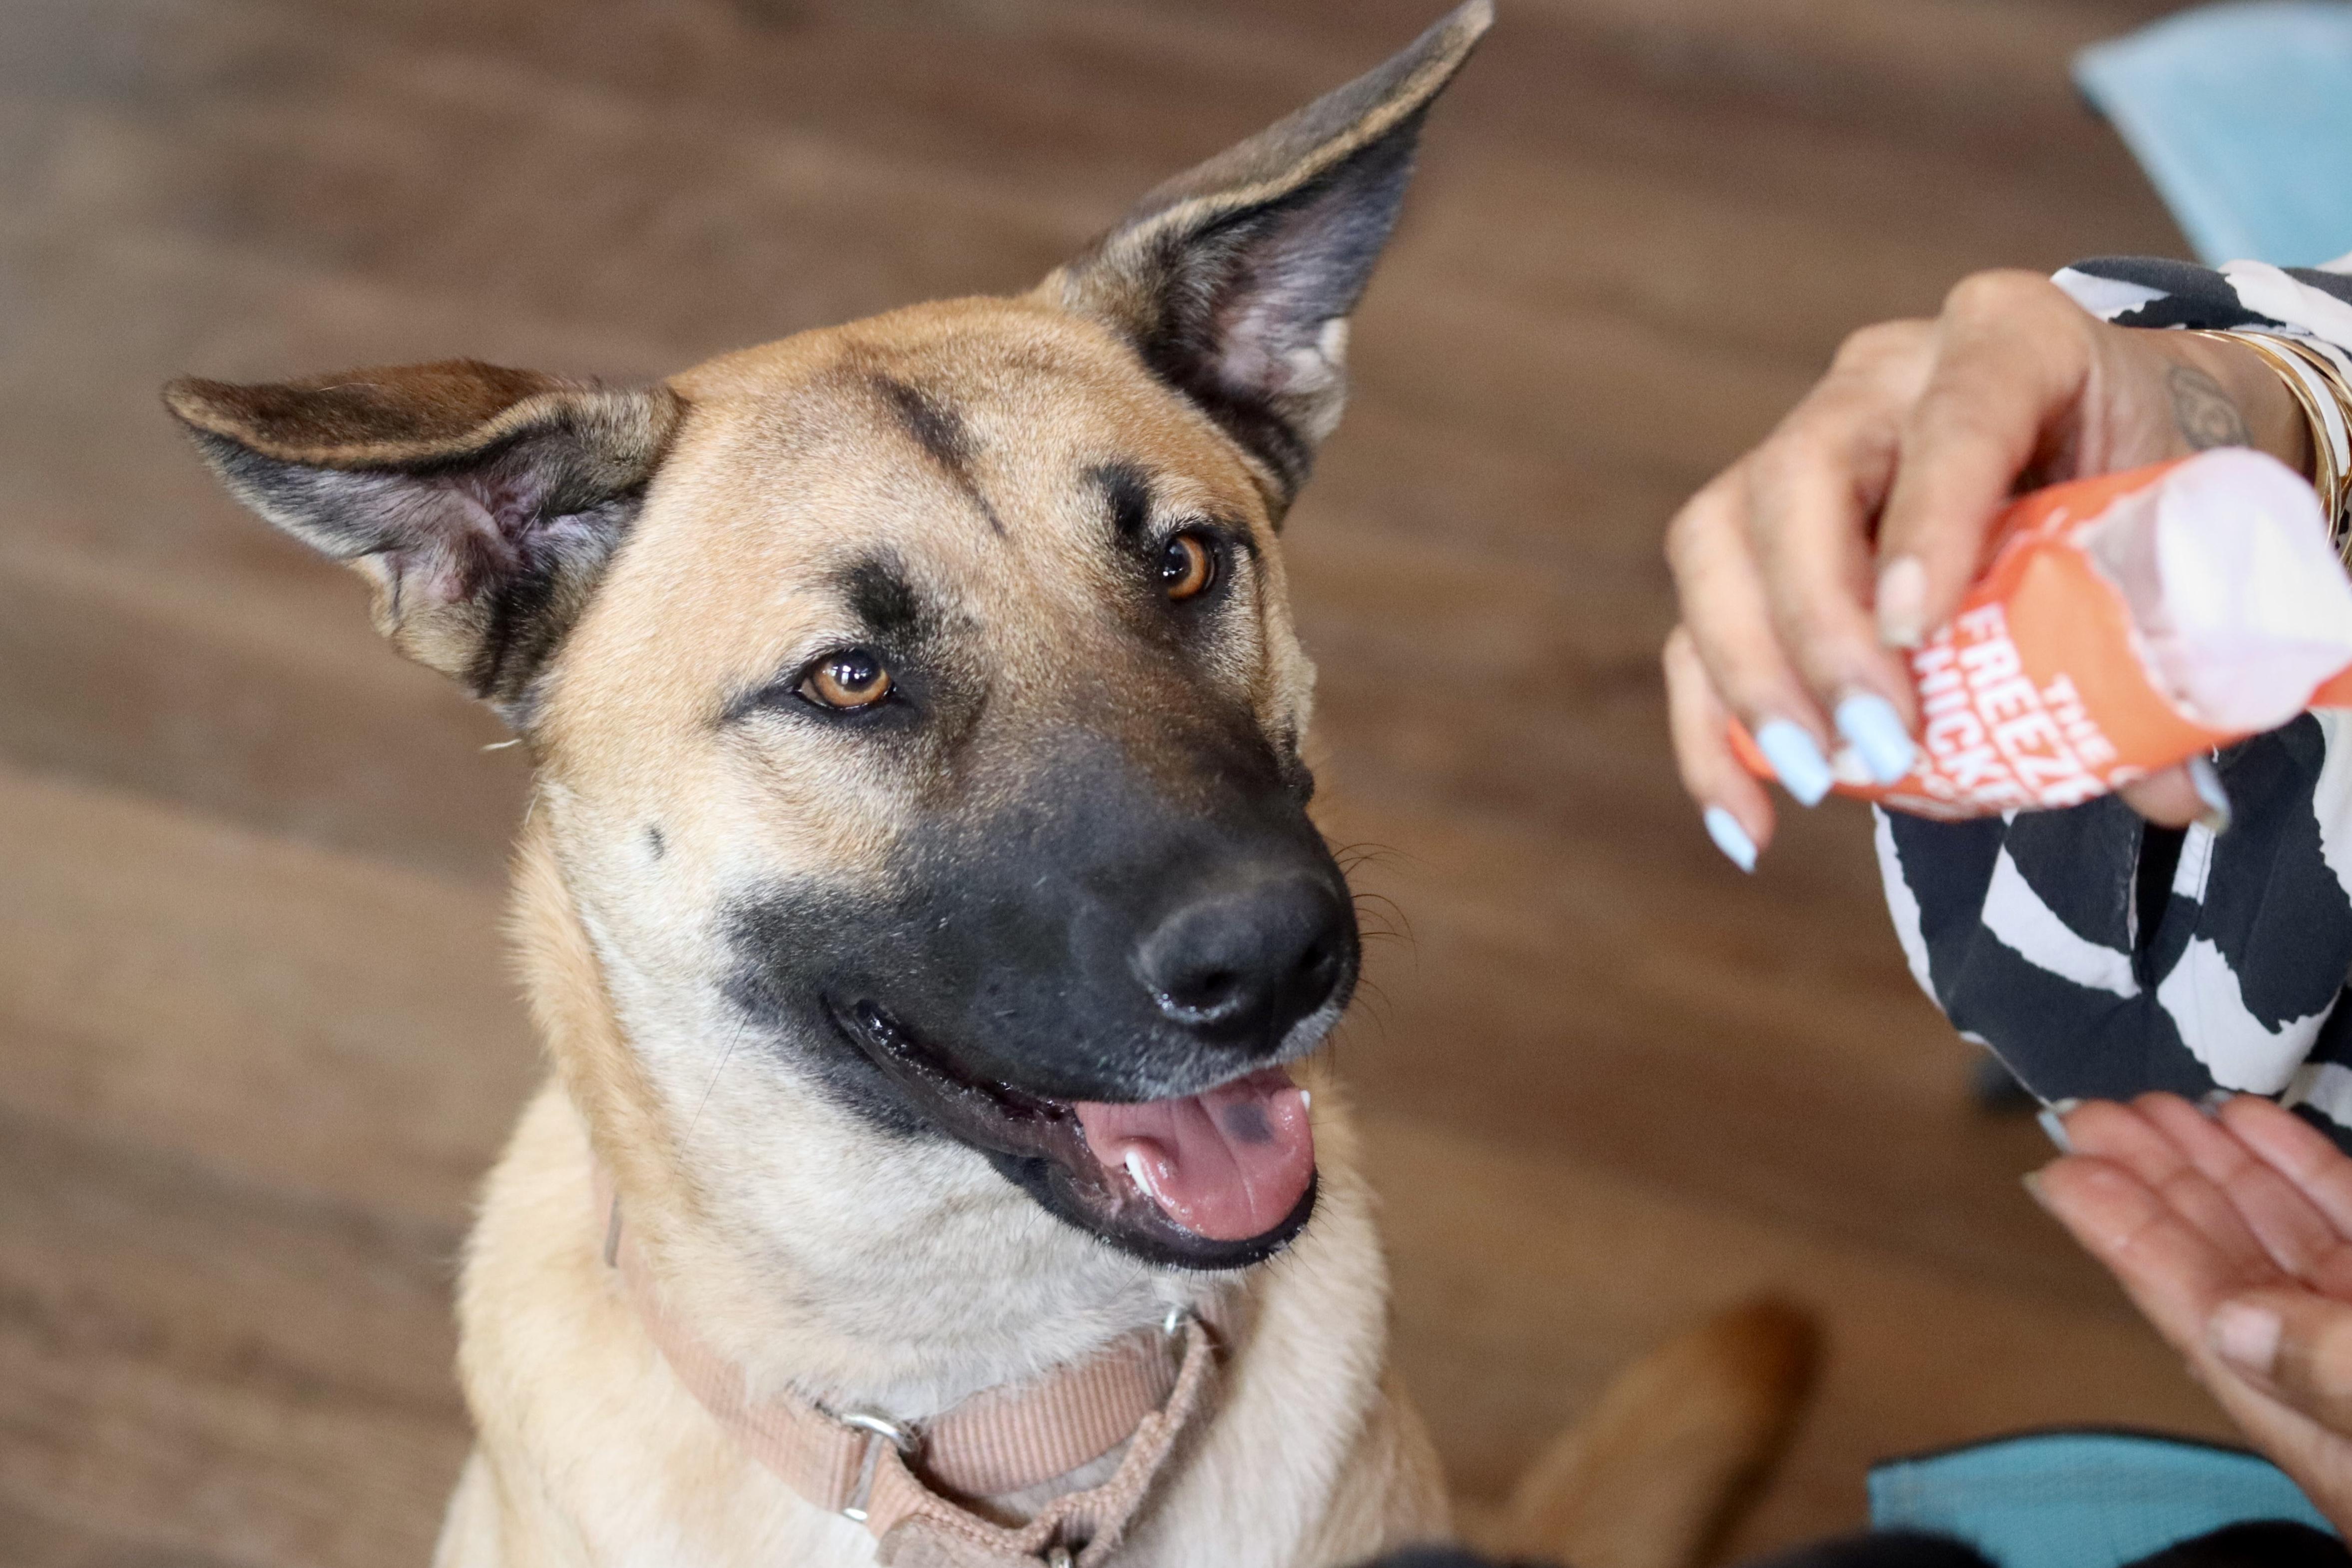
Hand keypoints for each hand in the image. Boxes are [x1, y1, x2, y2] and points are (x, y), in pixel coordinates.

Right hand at [1663, 271, 2313, 869]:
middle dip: (1818, 627)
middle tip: (1876, 746)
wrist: (2114, 433)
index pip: (1955, 416)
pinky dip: (1712, 730)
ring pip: (1716, 545)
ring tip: (1814, 782)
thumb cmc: (2150, 471)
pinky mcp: (1755, 533)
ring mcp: (1799, 447)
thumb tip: (2182, 795)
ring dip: (1749, 678)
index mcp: (2008, 338)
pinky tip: (1746, 821)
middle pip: (1795, 480)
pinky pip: (1699, 622)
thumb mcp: (2180, 523)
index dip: (1927, 521)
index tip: (1916, 633)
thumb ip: (2177, 640)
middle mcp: (1881, 379)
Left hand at [2032, 1093, 2351, 1531]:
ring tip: (2159, 1104)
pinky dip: (2305, 1173)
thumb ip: (2330, 1373)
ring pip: (2282, 1236)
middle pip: (2223, 1261)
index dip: (2123, 1236)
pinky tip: (2253, 1121)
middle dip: (2154, 1184)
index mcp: (2312, 1417)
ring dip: (2219, 1167)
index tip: (2060, 1173)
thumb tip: (2231, 1323)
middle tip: (2092, 1116)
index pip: (2192, 1309)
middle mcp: (2330, 1368)